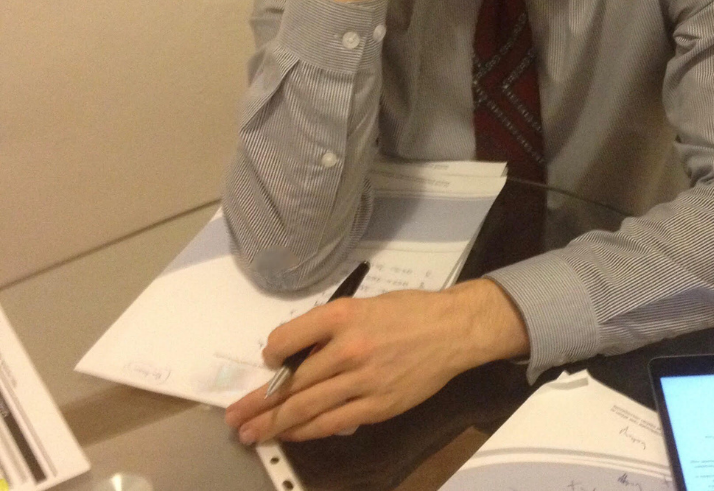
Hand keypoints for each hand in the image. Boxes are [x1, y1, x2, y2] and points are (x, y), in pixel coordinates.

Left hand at [224, 279, 528, 441]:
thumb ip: (332, 329)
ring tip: (250, 433)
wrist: (452, 329)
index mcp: (343, 316)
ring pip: (306, 407)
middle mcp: (348, 348)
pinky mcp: (376, 405)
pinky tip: (289, 434)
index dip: (271, 353)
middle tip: (235, 416)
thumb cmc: (409, 312)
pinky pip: (332, 422)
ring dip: (274, 423)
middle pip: (291, 382)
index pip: (288, 339)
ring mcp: (362, 380)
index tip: (267, 362)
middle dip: (259, 402)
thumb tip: (298, 354)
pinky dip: (306, 430)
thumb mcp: (366, 305)